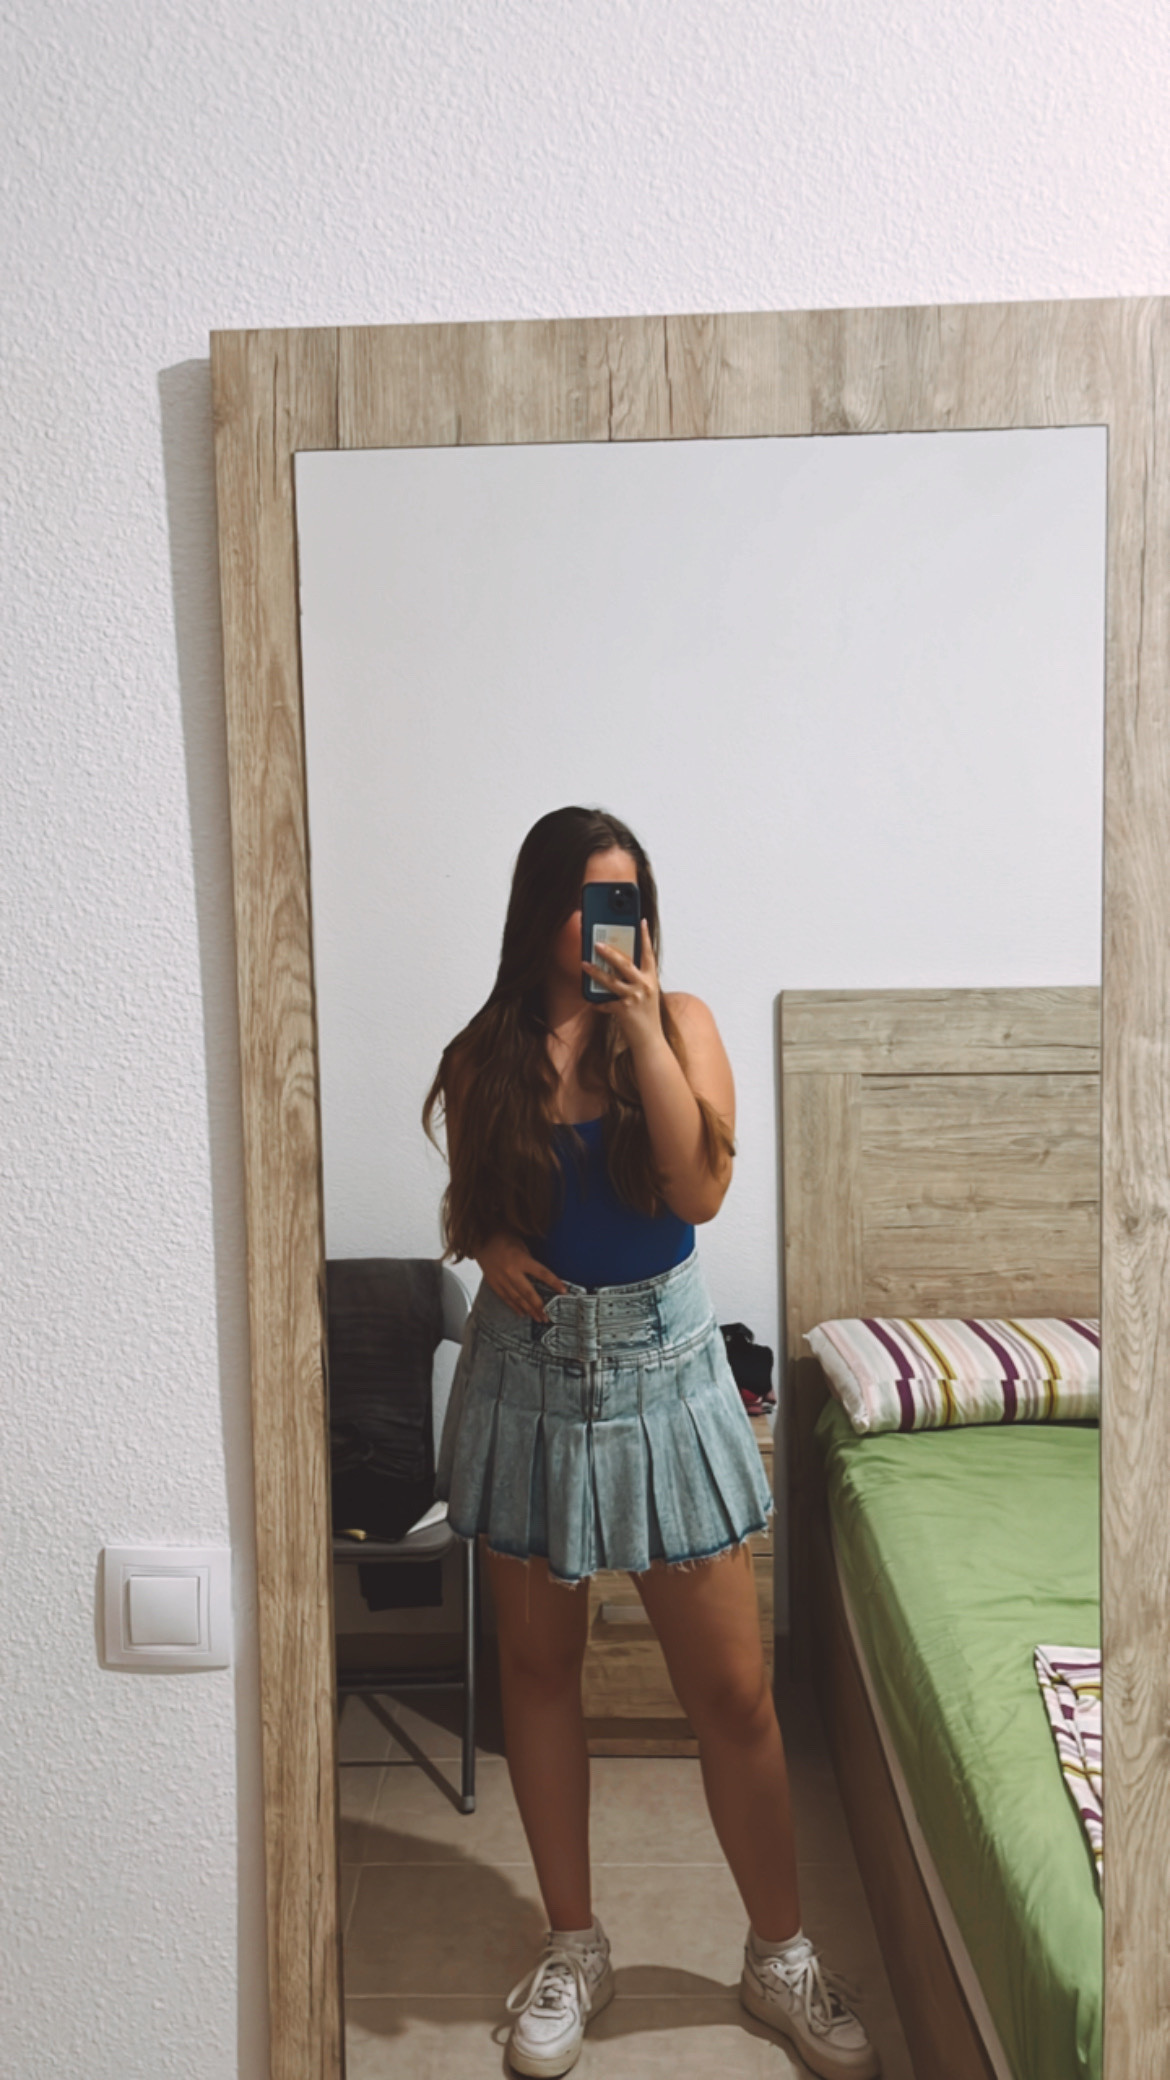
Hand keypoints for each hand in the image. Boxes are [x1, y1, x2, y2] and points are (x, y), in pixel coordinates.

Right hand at [476, 1233, 566, 1321]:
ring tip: (538, 1318)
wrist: (479, 1238)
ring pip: (517, 1298)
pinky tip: (522, 1313)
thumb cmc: (503, 1238)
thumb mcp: (521, 1245)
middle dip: (539, 1306)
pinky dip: (514, 1306)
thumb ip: (530, 1261)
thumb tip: (541, 1276)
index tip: (563, 1291)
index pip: (542, 1273)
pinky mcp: (493, 1283)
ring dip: (529, 1310)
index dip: (554, 1283)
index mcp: (520, 1259)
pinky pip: (505, 1298)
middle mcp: (510, 1271)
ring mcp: (501, 1279)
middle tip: (548, 1316)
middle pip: (528, 1292)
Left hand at [582, 919, 662, 1055]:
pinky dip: (598, 1003)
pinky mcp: (623, 1010)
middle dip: (609, 951)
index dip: (644, 936)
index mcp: (651, 979)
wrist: (650, 1041)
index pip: (648, 953)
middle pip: (624, 963)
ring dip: (594, 971)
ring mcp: (634, 997)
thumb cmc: (647, 1017)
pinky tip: (593, 1002)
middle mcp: (644, 986)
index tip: (640, 921)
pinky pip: (605, 1002)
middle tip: (596, 943)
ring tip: (584, 963)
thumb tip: (615, 967)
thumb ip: (635, 980)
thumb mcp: (646, 995)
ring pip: (610, 980)